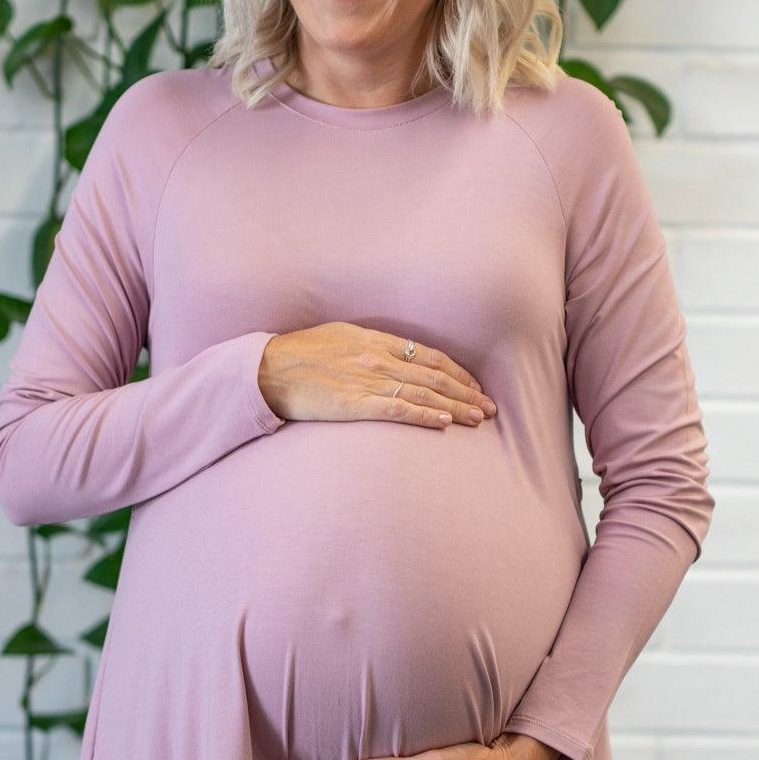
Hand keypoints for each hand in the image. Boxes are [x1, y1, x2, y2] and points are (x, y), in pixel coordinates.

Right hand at [257, 322, 496, 428]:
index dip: (456, 371)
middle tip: (490, 408)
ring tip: (479, 418)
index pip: (428, 355)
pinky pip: (399, 410)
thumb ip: (366, 346)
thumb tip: (386, 354)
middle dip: (466, 392)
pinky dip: (426, 415)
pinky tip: (445, 423)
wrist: (268, 368)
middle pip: (434, 375)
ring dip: (456, 406)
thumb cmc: (297, 353)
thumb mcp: (337, 337)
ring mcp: (368, 380)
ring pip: (424, 393)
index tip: (474, 385)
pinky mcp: (356, 403)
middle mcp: (378, 358)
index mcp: (375, 340)